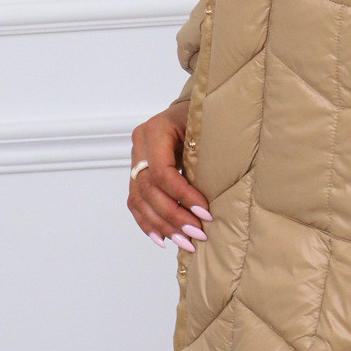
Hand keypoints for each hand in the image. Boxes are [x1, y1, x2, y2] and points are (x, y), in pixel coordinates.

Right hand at [127, 99, 212, 252]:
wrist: (191, 107)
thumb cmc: (203, 114)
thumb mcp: (205, 127)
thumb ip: (204, 154)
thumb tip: (215, 193)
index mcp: (155, 130)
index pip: (162, 172)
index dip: (183, 196)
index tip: (205, 212)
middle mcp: (139, 145)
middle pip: (149, 190)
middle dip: (174, 216)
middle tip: (197, 233)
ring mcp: (135, 159)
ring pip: (140, 200)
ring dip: (162, 225)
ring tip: (185, 242)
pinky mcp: (137, 173)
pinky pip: (136, 202)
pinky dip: (148, 223)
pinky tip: (162, 239)